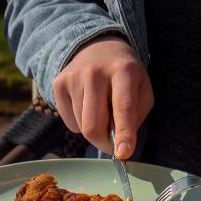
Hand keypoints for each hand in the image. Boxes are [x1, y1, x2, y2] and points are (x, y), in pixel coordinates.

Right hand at [52, 36, 152, 157]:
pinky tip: (86, 106)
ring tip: (100, 110)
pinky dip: (79, 123)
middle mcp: (96, 72)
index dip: (124, 133)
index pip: (123, 107)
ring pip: (81, 127)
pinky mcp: (58, 84)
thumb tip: (117, 143)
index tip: (123, 153)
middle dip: (103, 143)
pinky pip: (69, 122)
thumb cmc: (125, 76)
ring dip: (93, 129)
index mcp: (124, 71)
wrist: (98, 47)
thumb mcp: (142, 89)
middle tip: (112, 142)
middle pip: (93, 125)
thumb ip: (135, 116)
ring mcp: (73, 77)